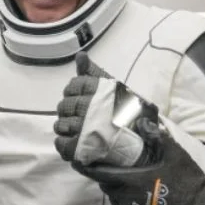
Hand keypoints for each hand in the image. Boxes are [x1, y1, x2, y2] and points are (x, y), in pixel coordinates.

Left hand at [54, 53, 156, 167]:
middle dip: (68, 109)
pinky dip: (63, 142)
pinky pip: (61, 143)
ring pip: (61, 124)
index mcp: (102, 92)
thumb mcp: (114, 90)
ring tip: (77, 128)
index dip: (73, 91)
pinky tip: (73, 141)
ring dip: (65, 126)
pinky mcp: (80, 149)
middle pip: (65, 105)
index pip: (75, 85)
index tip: (79, 96)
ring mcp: (85, 130)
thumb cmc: (128, 115)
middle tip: (79, 115)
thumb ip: (94, 73)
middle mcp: (92, 109)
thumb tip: (80, 56)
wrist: (143, 145)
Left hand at [72, 126, 204, 204]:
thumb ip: (156, 136)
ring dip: (119, 191)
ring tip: (130, 181)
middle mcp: (127, 200)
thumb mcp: (175, 154)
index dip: (85, 166)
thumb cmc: (189, 182)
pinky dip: (129, 204)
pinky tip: (141, 197)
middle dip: (107, 177)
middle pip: (107, 187)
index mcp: (130, 181)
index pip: (98, 174)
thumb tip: (142, 120)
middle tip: (113, 166)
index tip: (76, 159)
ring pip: (117, 201)